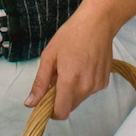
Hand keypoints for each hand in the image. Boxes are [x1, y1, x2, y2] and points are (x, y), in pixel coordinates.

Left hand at [27, 4, 119, 120]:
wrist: (97, 23)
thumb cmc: (70, 35)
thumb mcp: (49, 56)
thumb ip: (40, 83)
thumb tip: (30, 104)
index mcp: (69, 81)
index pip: (61, 113)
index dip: (51, 111)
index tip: (46, 101)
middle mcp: (86, 87)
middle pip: (70, 107)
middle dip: (61, 98)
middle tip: (58, 77)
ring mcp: (97, 85)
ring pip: (80, 99)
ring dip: (72, 91)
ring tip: (71, 68)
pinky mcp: (105, 82)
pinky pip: (89, 91)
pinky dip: (83, 85)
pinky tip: (83, 66)